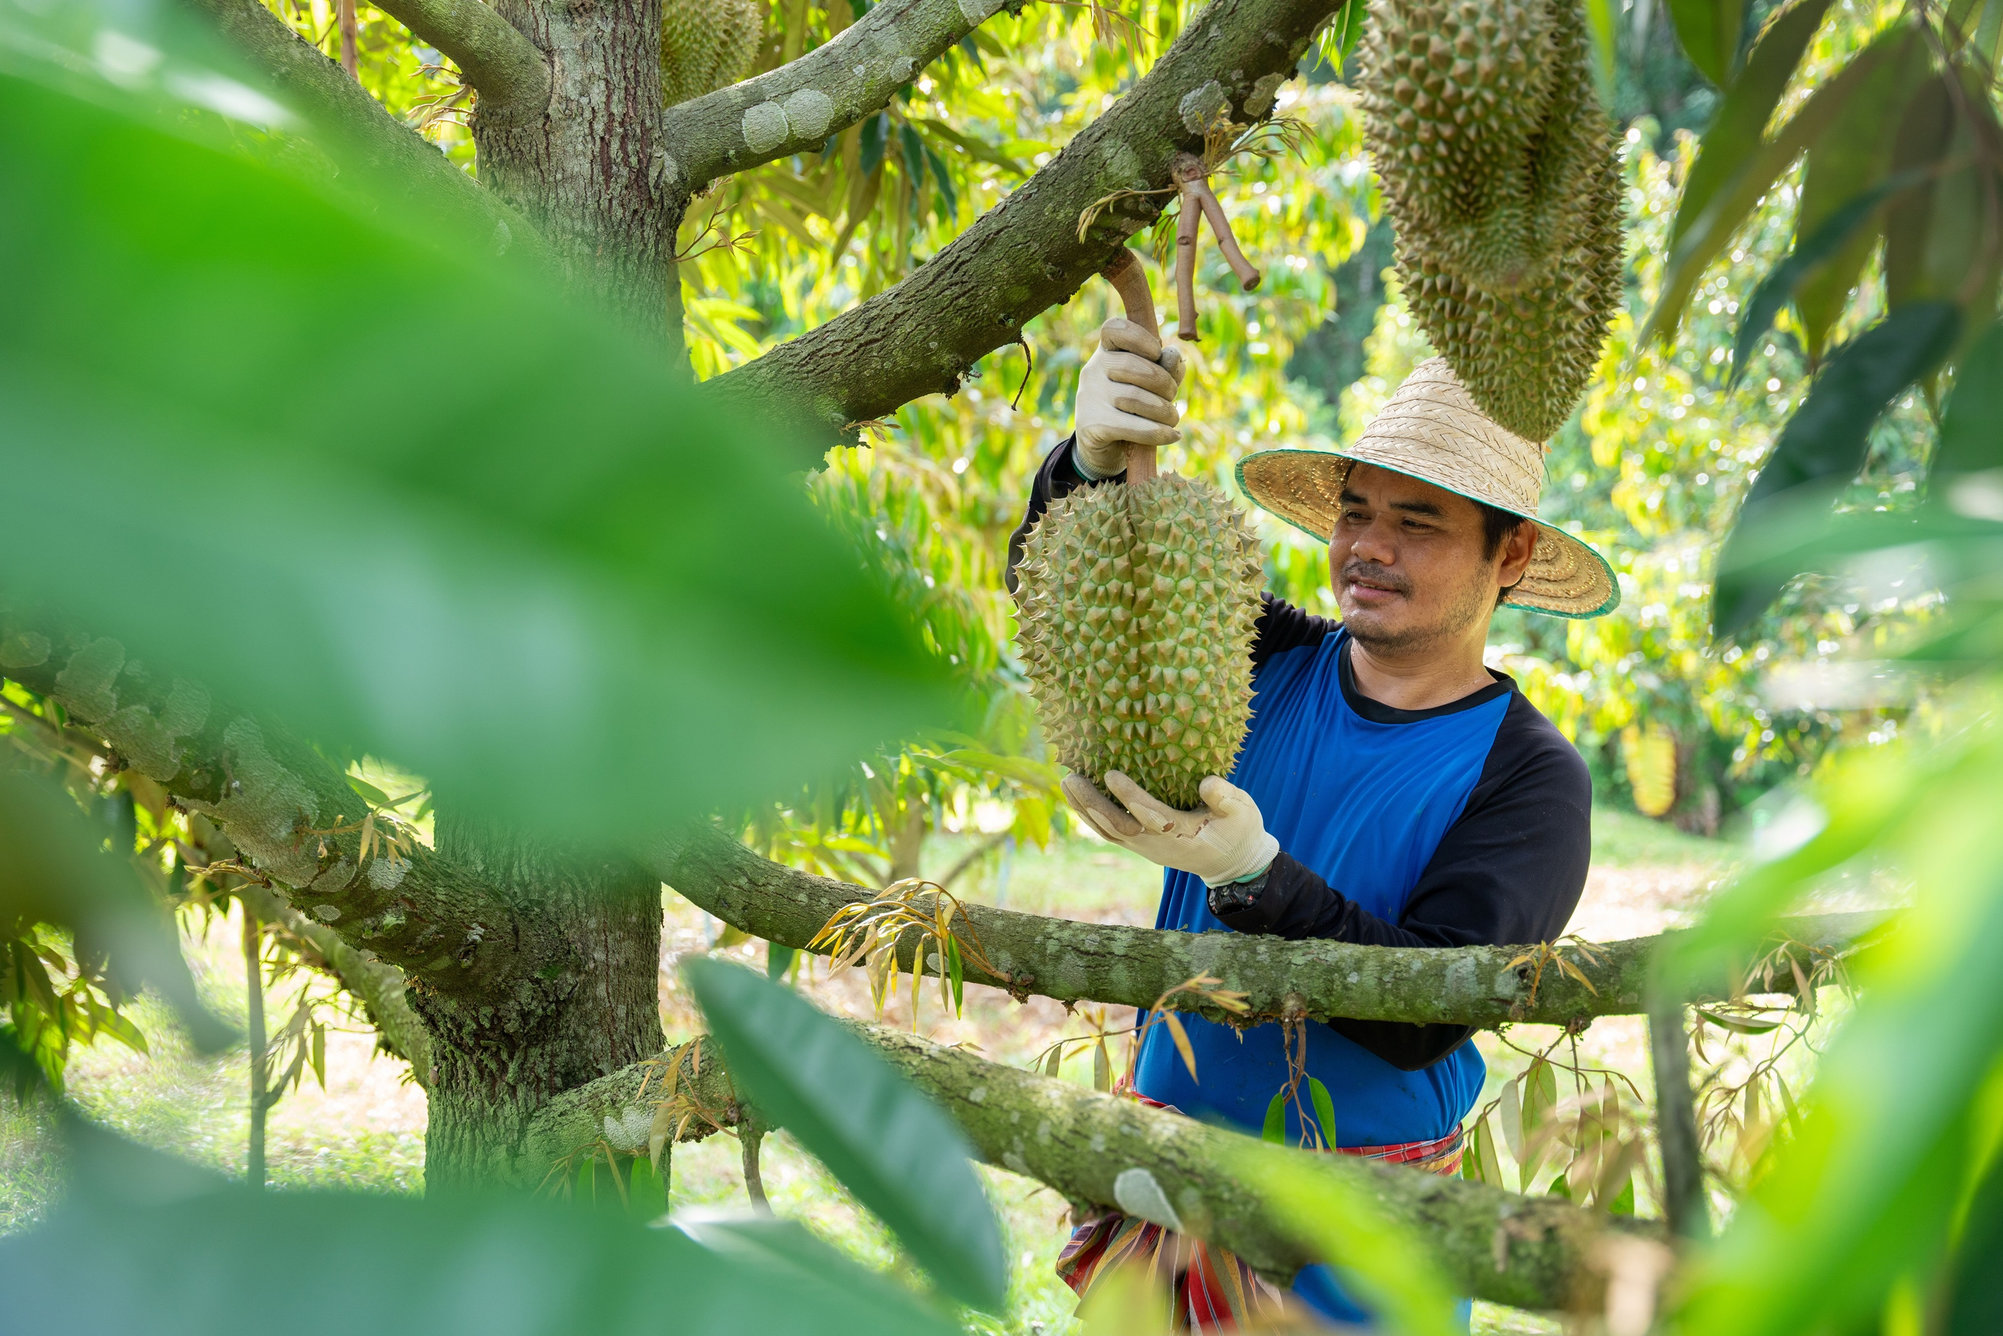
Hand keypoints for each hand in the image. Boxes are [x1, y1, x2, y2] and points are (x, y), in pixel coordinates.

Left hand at [1062, 771, 1277, 887]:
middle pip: (1117, 826)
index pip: (1149, 815)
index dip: (1129, 797)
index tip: (1111, 773)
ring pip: (1108, 831)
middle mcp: (1156, 844)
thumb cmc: (1238, 830)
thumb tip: (1206, 782)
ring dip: (1084, 808)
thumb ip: (1227, 797)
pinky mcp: (1139, 845)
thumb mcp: (1244, 811)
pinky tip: (1076, 796)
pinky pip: (1109, 832)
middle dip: (1092, 803)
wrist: (1230, 863)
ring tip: (1066, 781)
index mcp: (1182, 835)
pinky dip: (1090, 815)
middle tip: (1071, 777)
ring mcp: (1145, 847)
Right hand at [1071, 317, 1184, 478]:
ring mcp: (1089, 397)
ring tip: (1172, 418)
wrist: (1106, 449)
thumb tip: (1172, 356)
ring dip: (1165, 411)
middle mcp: (1093, 370)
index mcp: (1106, 353)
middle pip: (1135, 366)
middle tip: (1172, 398)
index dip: (1140, 337)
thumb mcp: (1152, 385)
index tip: (1156, 353)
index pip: (1114, 328)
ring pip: (1135, 397)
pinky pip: (1133, 426)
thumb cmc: (1134, 410)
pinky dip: (1158, 433)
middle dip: (1165, 383)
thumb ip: (1166, 368)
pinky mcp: (1092, 425)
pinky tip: (1171, 435)